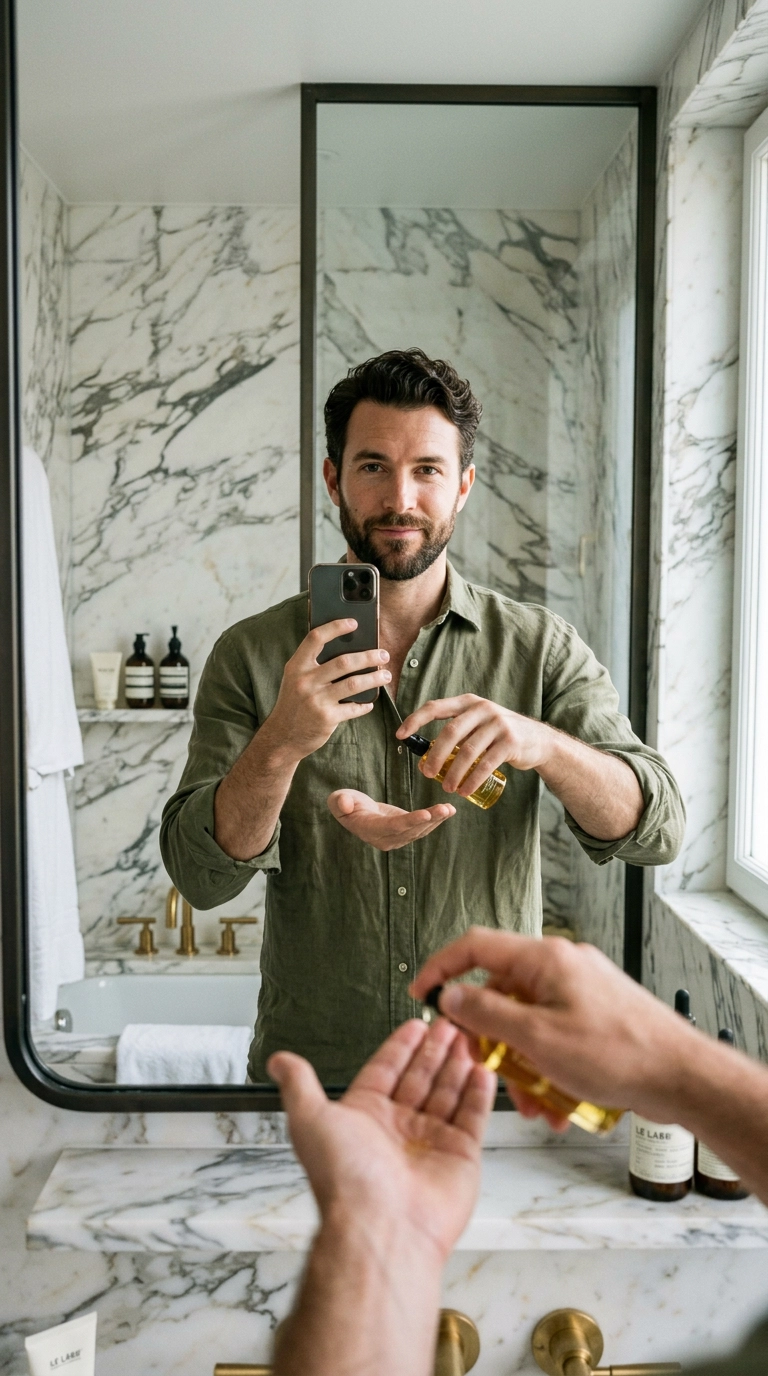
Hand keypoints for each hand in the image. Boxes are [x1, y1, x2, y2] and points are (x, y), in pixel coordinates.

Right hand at [267, 620, 391, 761]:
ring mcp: (316, 700)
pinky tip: (369, 702)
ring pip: (354, 683)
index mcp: (296, 667)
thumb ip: (313, 665)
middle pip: (344, 661)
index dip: (335, 627)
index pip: (315, 639)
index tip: (354, 623)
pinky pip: (353, 708)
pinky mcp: (326, 718)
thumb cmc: (293, 704)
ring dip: (374, 678)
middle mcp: (305, 681)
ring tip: (386, 675)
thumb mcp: (294, 680)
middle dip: (369, 656)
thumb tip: (347, 649)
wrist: (282, 737)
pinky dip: (364, 704)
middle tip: (383, 655)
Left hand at [268, 1017, 494, 1263]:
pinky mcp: (460, 1158)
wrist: (381, 1225)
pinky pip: (472, 1118)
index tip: (416, 1024)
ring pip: (448, 1094)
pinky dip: (479, 1094)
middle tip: (450, 1023)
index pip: (386, 1070)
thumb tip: (278, 1061)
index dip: (401, 1047)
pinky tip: (483, 1070)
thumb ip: (299, 1085)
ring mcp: (431, 1142)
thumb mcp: (310, 1119)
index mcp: (365, 1116)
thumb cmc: (344, 1177)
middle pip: (420, 1078)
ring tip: (469, 1038)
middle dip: (434, 1050)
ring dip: (457, 1065)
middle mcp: (398, 1128)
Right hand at [327, 789, 454, 849]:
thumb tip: (344, 804)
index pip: (392, 827)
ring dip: (436, 819)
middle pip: (410, 830)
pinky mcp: (406, 832)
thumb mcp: (338, 800)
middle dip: (429, 819)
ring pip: (419, 830)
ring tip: (450, 808)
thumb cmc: (346, 804)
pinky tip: (449, 810)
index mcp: (370, 830)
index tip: (425, 814)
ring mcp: (397, 838)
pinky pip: (422, 827)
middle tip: (444, 809)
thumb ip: (340, 802)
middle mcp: (385, 839)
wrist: (355, 813)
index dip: (409, 821)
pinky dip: (436, 819)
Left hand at [397, 695, 552, 797]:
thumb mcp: (478, 724)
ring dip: (453, 772)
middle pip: (450, 732)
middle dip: (434, 755)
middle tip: (426, 774)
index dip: (415, 720)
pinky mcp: (510, 742)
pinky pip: (485, 764)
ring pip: (467, 751)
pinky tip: (465, 790)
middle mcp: (482, 708)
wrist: (538, 740)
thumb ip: (457, 732)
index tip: (399, 735)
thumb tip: (425, 756)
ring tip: (446, 788)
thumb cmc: (500, 735)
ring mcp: (498, 724)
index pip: (436, 707)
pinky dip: (472, 780)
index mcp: (468, 702)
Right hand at [410, 927, 699, 1126]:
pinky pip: (555, 1035)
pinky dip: (548, 1067)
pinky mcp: (596, 1015)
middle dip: (490, 1038)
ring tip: (534, 1103)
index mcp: (544, 960)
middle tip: (486, 1068)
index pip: (475, 947)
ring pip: (528, 1021)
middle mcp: (562, 966)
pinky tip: (558, 1103)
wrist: (683, 1076)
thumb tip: (451, 997)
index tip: (421, 992)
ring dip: (521, 1064)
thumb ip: (487, 1014)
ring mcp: (581, 990)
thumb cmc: (620, 1054)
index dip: (441, 968)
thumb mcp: (537, 1038)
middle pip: (501, 991)